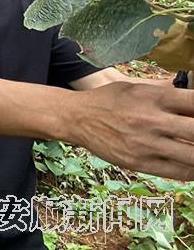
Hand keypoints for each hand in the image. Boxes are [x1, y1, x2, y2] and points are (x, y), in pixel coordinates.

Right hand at [72, 82, 193, 179]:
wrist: (76, 117)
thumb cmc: (108, 100)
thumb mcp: (135, 87)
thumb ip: (165, 92)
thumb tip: (193, 96)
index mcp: (151, 96)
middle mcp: (150, 120)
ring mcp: (145, 144)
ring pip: (193, 156)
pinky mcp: (139, 163)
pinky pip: (179, 172)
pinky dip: (192, 170)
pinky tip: (192, 164)